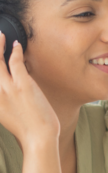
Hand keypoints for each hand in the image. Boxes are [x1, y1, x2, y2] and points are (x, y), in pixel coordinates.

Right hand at [0, 33, 59, 148]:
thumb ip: (3, 101)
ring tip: (0, 35)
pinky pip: (15, 62)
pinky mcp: (22, 84)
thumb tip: (6, 90)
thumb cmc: (28, 129)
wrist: (38, 138)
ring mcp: (8, 87)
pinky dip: (15, 51)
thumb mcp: (7, 116)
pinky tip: (16, 45)